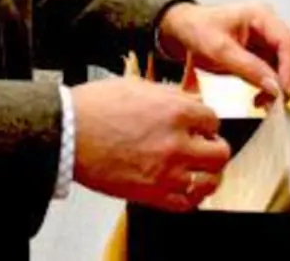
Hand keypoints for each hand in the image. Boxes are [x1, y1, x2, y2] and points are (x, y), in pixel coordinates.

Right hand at [70, 76, 230, 210]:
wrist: (68, 133)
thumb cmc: (95, 107)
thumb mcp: (139, 86)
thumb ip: (170, 96)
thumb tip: (188, 101)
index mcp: (176, 111)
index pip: (213, 120)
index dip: (206, 123)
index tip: (201, 127)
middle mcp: (177, 143)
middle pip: (220, 152)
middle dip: (214, 148)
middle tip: (206, 147)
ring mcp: (166, 171)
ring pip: (210, 180)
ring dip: (208, 174)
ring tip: (201, 170)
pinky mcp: (151, 194)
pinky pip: (186, 203)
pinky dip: (191, 198)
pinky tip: (187, 190)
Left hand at [157, 2, 289, 102]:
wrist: (185, 28)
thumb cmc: (198, 30)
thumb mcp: (218, 50)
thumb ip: (248, 68)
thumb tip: (275, 88)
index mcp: (261, 14)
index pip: (288, 41)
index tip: (284, 91)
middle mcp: (271, 24)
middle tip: (281, 99)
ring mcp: (271, 38)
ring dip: (288, 82)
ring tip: (269, 101)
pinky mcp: (267, 52)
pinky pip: (282, 69)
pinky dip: (277, 85)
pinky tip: (262, 97)